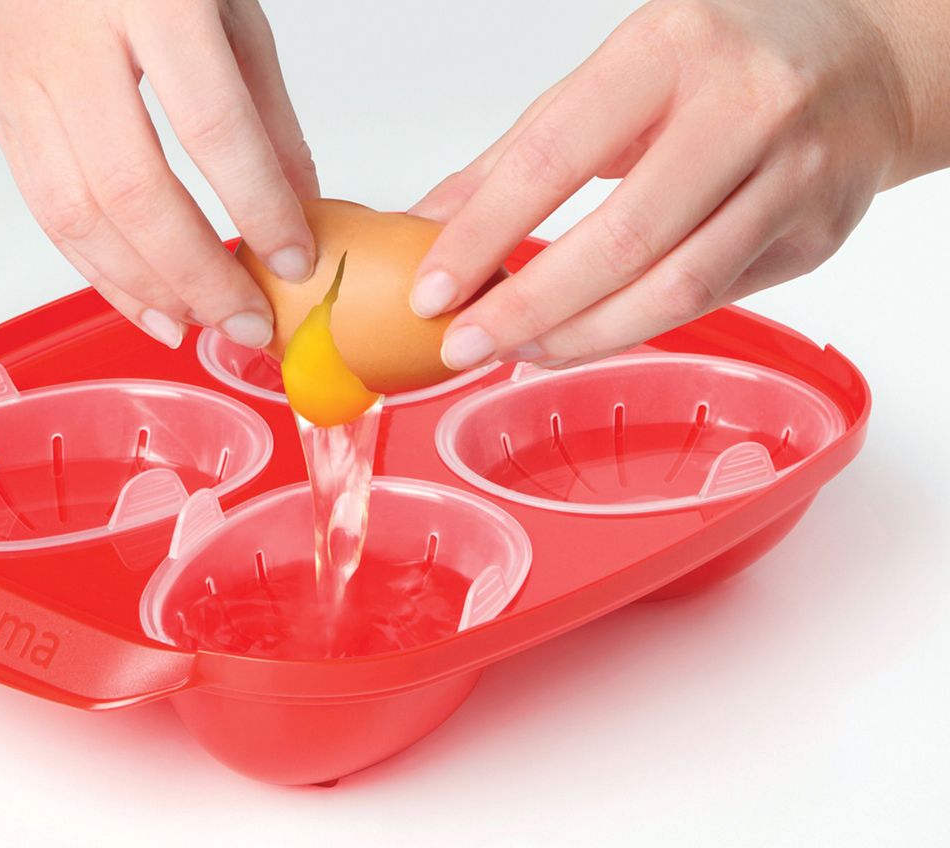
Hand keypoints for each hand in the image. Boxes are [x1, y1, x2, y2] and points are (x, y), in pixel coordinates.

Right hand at [0, 0, 317, 348]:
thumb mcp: (227, 3)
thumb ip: (264, 109)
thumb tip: (296, 205)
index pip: (211, 125)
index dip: (257, 206)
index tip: (293, 260)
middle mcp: (69, 34)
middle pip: (131, 188)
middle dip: (196, 275)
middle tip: (245, 320)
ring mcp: (15, 67)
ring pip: (72, 212)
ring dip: (141, 287)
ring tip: (196, 324)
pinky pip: (40, 204)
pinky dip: (93, 265)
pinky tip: (140, 297)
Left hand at [410, 0, 947, 370]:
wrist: (863, 66)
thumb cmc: (725, 62)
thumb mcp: (616, 76)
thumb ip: (520, 152)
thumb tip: (432, 221)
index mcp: (672, 50)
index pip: (553, 158)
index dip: (482, 234)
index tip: (432, 289)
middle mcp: (745, 109)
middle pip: (618, 242)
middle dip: (526, 308)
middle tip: (466, 342)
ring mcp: (792, 178)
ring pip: (671, 291)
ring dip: (579, 337)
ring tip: (520, 348)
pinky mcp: (814, 238)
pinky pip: (706, 304)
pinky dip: (631, 331)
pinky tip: (582, 336)